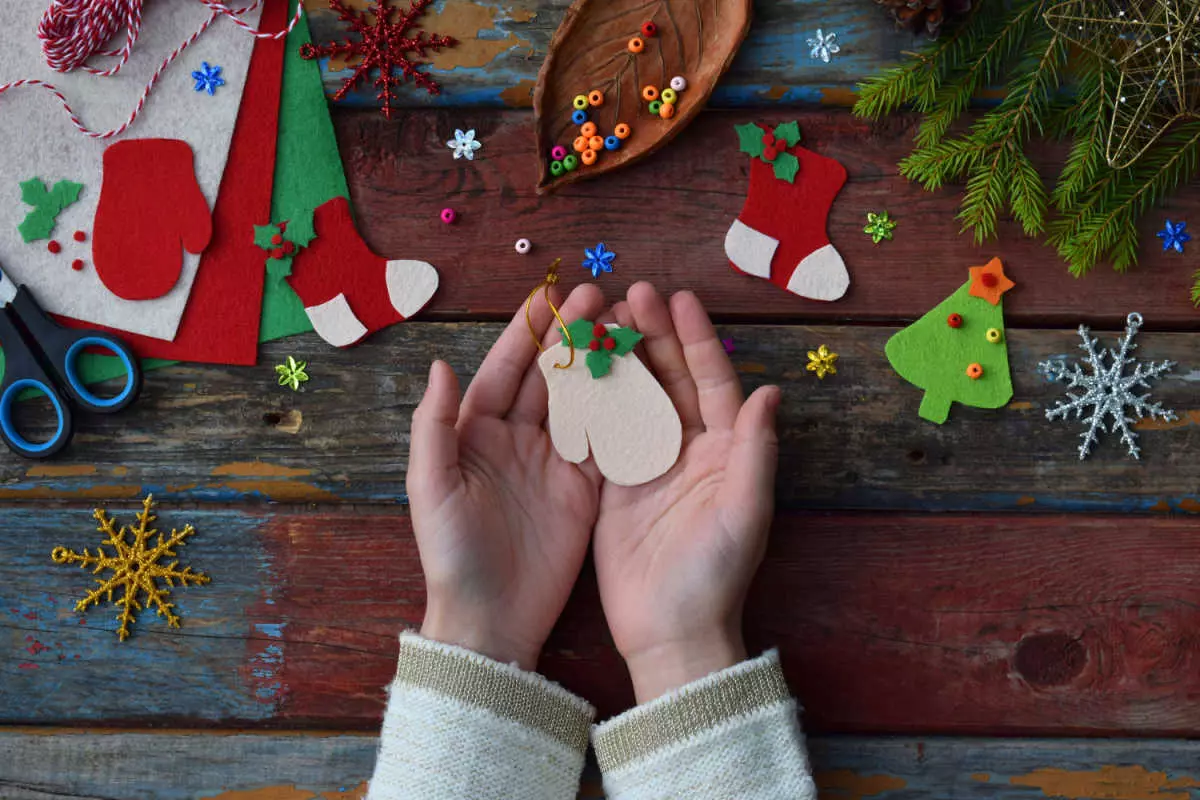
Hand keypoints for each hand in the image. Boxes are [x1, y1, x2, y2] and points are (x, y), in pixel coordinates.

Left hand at [408, 284, 604, 669]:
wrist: (490, 619)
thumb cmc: (451, 555)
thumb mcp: (431, 489)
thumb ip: (433, 427)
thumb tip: (440, 365)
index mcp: (475, 433)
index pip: (503, 370)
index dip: (528, 333)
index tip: (553, 295)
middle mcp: (515, 440)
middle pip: (546, 377)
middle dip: (571, 336)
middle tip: (600, 298)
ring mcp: (551, 463)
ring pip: (579, 401)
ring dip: (599, 365)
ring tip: (624, 326)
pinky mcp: (582, 489)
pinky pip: (604, 442)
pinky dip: (621, 411)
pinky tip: (641, 380)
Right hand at [593, 283, 779, 701]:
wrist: (670, 632)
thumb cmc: (715, 576)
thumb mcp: (745, 513)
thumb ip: (756, 452)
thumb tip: (769, 390)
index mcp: (727, 450)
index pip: (713, 381)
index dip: (696, 339)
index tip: (676, 299)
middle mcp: (690, 450)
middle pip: (672, 379)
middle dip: (652, 336)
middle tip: (629, 295)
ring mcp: (651, 465)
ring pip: (636, 397)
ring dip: (621, 358)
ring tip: (601, 318)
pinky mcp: (616, 486)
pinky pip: (605, 431)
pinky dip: (592, 398)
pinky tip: (576, 367)